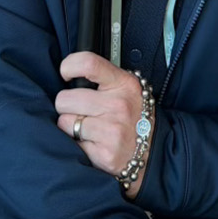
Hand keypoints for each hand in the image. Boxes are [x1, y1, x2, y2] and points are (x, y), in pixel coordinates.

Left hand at [55, 52, 151, 198]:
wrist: (153, 149)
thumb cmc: (133, 115)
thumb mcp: (126, 87)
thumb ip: (102, 77)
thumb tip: (68, 72)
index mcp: (123, 84)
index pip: (88, 64)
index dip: (68, 66)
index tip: (65, 74)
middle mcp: (118, 106)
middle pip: (65, 99)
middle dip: (67, 105)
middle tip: (80, 109)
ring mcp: (112, 131)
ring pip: (64, 122)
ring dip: (70, 126)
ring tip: (88, 127)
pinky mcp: (104, 154)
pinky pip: (72, 144)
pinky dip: (77, 144)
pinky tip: (91, 142)